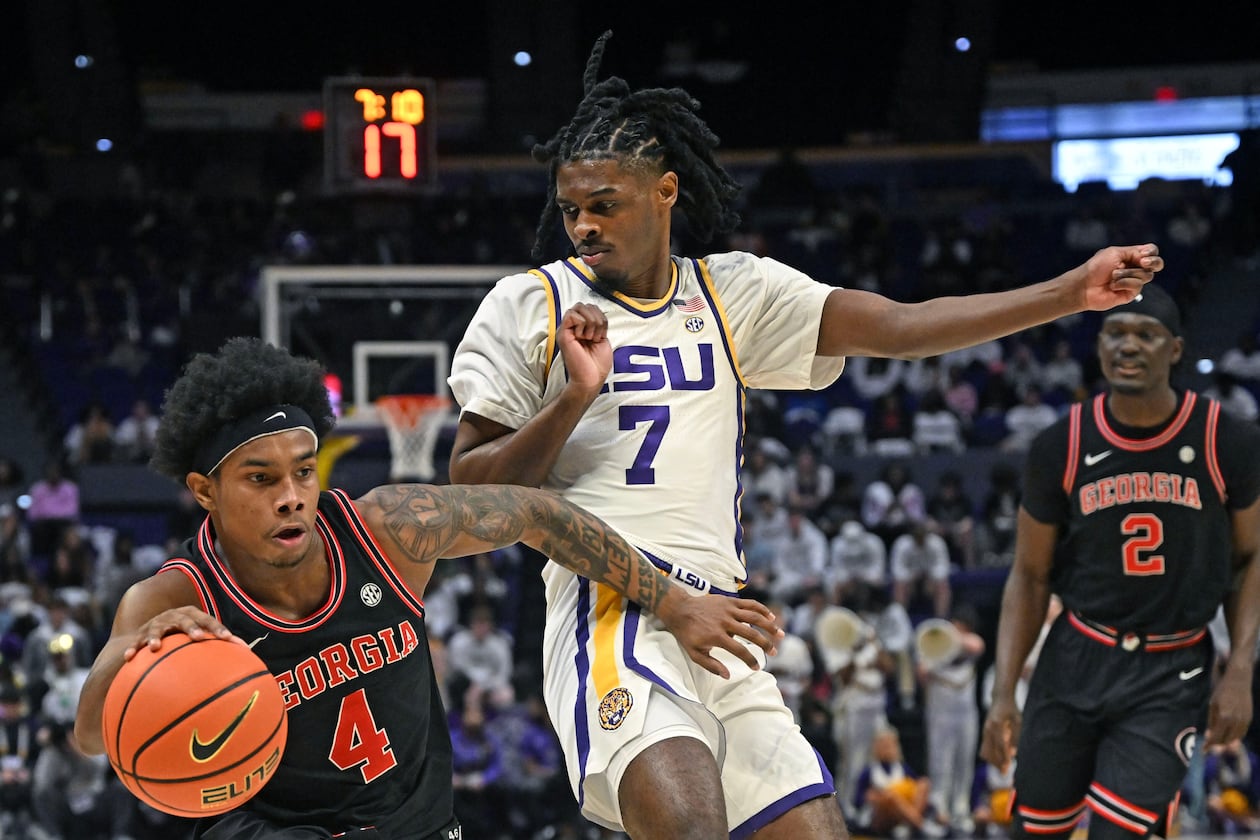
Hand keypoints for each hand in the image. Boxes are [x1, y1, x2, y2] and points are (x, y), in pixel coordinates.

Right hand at [124, 606, 244, 659]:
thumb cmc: (186, 636)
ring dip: (155, 636)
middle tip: (197, 638)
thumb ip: (221, 644)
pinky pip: (135, 642)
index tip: (227, 639)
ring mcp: (157, 623)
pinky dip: (132, 649)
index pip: (208, 620)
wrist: (155, 630)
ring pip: (157, 628)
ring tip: (154, 647)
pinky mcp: (141, 634)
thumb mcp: (200, 637)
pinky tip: (128, 658)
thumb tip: (248, 652)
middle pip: (184, 619)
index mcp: (193, 616)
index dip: (218, 628)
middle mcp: (175, 616)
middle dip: (191, 627)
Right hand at [558, 303, 611, 393]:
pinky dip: (582, 324)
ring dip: (591, 322)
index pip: (590, 307)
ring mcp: (567, 330)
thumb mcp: (602, 339)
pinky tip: (582, 337)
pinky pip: (572, 315)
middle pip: (585, 305)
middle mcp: (573, 327)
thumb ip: (598, 324)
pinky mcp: (563, 333)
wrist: (591, 378)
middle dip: (597, 318)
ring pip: (579, 307)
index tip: (601, 335)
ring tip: (589, 338)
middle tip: (596, 336)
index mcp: (582, 328)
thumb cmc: (597, 364)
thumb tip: (597, 312)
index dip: (600, 316)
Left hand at [657, 592, 783, 678]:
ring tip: (780, 634)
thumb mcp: (694, 653)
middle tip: (775, 652)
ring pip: (754, 617)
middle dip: (766, 644)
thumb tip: (727, 675)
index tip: (757, 667)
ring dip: (769, 626)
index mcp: (717, 636)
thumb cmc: (687, 633)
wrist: (680, 609)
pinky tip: (771, 616)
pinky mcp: (729, 601)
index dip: (750, 660)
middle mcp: (725, 622)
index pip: (739, 650)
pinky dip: (761, 609)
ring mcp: (728, 610)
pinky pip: (749, 604)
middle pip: (751, 633)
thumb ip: (711, 665)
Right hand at [979, 695, 1019, 772]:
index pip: (1000, 745)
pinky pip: (984, 749)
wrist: (1000, 698)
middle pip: (990, 751)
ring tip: (1003, 767)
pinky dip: (990, 757)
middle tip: (1006, 772)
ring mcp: (984, 731)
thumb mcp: (1018, 721)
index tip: (1007, 768)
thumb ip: (1016, 737)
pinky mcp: (984, 733)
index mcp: (997, 724)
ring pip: (985, 752)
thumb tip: (1013, 754)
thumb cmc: (1012, 709)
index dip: (1004, 758)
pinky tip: (999, 760)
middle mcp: (988, 728)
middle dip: (998, 763)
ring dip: (993, 761)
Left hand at [1077, 244, 1163, 310]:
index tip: (1143, 254)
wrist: (1084, 285)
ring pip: (1146, 275)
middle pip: (1157, 264)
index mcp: (1132, 256)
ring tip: (1113, 276)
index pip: (1152, 251)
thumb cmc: (1096, 267)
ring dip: (1128, 273)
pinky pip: (1137, 286)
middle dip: (1154, 262)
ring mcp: (1134, 281)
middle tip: (1143, 263)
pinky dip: (1124, 283)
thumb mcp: (1115, 253)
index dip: (1151, 252)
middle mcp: (1135, 268)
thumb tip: (1147, 258)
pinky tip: (1113, 286)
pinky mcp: (1131, 293)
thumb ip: (1134, 252)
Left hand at [1204, 666, 1252, 746]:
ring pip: (1235, 739)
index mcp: (1224, 717)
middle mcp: (1236, 721)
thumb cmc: (1222, 692)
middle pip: (1226, 740)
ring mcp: (1244, 721)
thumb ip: (1211, 722)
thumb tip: (1208, 736)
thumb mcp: (1212, 706)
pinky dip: (1234, 737)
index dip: (1209, 745)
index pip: (1216, 737)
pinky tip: (1228, 736)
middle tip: (1210, 747)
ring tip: (1218, 742)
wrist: (1239, 681)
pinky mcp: (1249, 719)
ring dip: (1226, 742)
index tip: (1203, 751)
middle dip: (1218, 745)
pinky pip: (1241, 733)